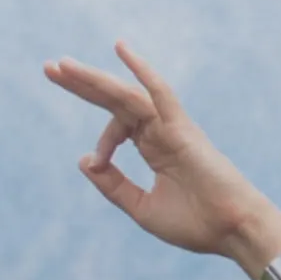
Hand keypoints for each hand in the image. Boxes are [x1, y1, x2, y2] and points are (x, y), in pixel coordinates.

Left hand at [45, 43, 280, 267]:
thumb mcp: (141, 207)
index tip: (98, 164)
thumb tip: (85, 160)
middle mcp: (161, 131)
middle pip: (115, 100)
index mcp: (154, 149)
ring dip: (94, 79)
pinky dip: (142, 70)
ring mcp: (171, 127)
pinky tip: (121, 49)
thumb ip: (113, 185)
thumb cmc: (196, 223)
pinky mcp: (182, 129)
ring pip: (126, 95)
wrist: (231, 231)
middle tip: (49, 67)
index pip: (117, 129)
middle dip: (81, 84)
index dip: (101, 145)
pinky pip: (160, 93)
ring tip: (62, 66)